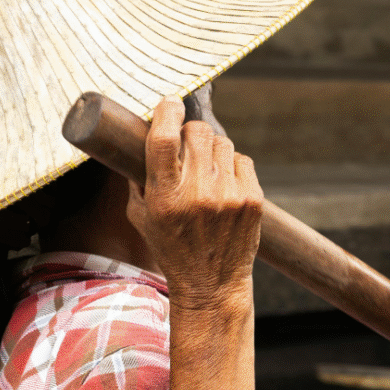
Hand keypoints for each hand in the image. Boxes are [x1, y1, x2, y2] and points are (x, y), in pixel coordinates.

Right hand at [136, 96, 263, 307]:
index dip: (167, 112)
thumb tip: (136, 138)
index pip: (164, 139)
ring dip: (211, 149)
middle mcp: (198, 194)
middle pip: (197, 132)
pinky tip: (224, 184)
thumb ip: (137, 178)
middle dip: (189, 133)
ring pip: (222, 142)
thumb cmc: (172, 249)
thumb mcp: (142, 217)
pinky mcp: (253, 199)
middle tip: (185, 147)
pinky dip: (232, 165)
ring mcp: (229, 196)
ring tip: (205, 171)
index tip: (168, 104)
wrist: (211, 284)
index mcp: (165, 198)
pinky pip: (242, 159)